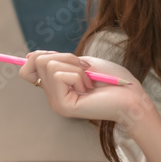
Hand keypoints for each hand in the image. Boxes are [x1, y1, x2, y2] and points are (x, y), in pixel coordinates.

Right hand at [20, 51, 148, 125]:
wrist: (133, 97)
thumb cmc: (115, 81)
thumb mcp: (83, 63)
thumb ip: (59, 60)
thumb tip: (32, 55)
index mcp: (56, 87)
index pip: (28, 68)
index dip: (44, 56)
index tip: (71, 61)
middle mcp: (52, 97)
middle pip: (38, 60)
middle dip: (67, 58)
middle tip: (86, 72)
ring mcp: (55, 102)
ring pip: (49, 65)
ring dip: (75, 68)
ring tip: (89, 82)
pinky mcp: (62, 106)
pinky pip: (59, 75)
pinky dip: (79, 76)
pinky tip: (89, 89)